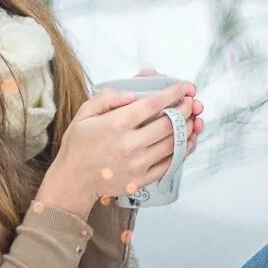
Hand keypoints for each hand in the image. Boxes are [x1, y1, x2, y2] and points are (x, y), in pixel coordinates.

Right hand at [39, 79, 192, 210]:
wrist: (74, 180)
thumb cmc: (79, 146)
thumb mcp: (85, 113)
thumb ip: (107, 98)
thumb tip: (133, 93)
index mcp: (116, 124)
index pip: (154, 104)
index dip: (173, 93)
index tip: (184, 87)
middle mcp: (130, 144)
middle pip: (169, 123)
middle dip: (185, 109)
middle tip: (192, 102)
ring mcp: (138, 163)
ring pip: (174, 143)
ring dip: (189, 129)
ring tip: (194, 119)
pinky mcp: (142, 179)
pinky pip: (170, 163)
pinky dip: (184, 150)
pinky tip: (189, 141)